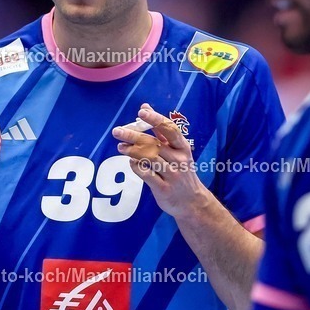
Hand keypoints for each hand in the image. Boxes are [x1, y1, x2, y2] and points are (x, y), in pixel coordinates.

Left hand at [112, 103, 210, 218]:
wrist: (191, 202)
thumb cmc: (181, 171)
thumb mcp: (177, 151)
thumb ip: (160, 130)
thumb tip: (145, 107)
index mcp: (182, 147)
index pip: (169, 129)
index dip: (155, 119)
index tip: (142, 112)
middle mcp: (178, 160)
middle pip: (154, 144)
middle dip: (134, 136)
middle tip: (117, 131)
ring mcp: (172, 175)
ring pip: (149, 158)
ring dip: (132, 151)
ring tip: (120, 147)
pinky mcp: (163, 188)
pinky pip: (147, 175)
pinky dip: (137, 167)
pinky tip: (131, 162)